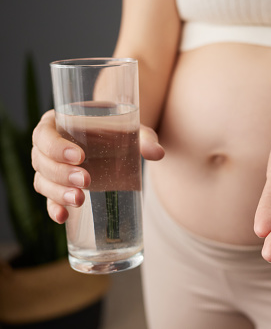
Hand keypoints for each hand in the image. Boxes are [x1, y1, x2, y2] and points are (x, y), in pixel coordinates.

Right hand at [32, 110, 164, 223]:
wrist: (116, 139)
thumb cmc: (118, 130)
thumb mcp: (131, 130)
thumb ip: (144, 138)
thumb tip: (158, 154)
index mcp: (58, 123)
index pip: (45, 134)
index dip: (56, 147)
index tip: (80, 156)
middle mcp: (47, 146)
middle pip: (41, 161)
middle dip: (62, 174)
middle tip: (87, 181)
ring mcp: (50, 168)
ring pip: (42, 182)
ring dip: (57, 193)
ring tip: (80, 199)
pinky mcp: (58, 187)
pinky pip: (48, 199)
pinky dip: (53, 208)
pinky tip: (63, 217)